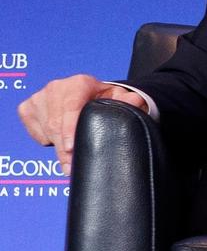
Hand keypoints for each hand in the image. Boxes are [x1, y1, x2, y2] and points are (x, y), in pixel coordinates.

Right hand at [17, 74, 150, 170]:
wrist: (89, 95)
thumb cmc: (105, 100)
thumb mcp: (121, 100)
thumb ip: (130, 101)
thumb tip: (135, 101)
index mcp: (79, 83)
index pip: (70, 107)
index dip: (68, 129)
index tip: (69, 147)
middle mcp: (56, 87)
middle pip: (55, 123)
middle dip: (63, 148)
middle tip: (71, 167)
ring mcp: (39, 97)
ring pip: (45, 130)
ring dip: (57, 146)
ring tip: (71, 152)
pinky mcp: (27, 108)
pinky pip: (36, 133)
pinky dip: (47, 140)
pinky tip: (61, 137)